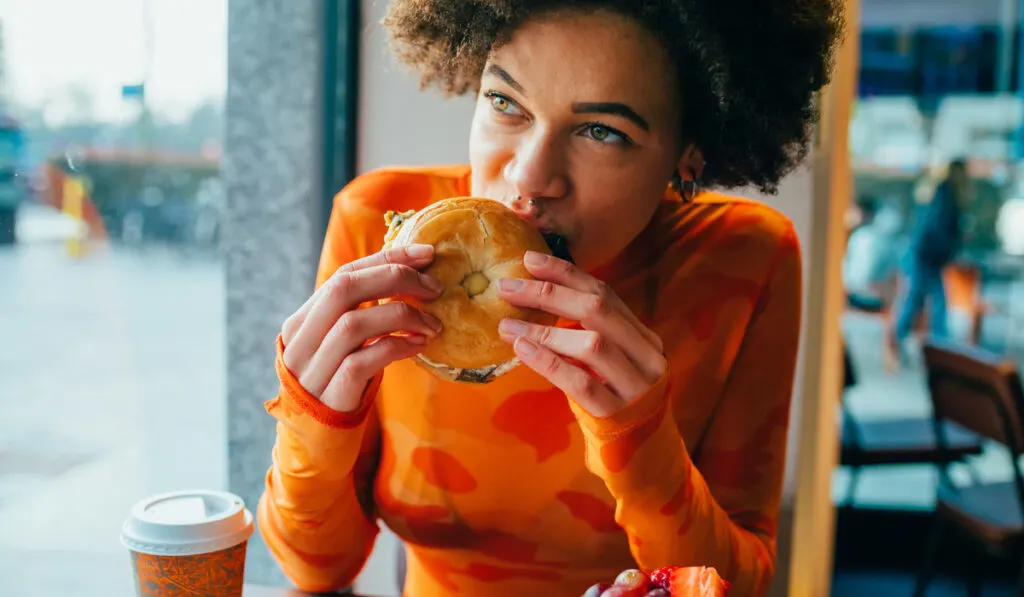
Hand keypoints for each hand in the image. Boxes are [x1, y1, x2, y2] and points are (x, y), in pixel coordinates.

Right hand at [280, 245, 443, 412]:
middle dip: (395, 278)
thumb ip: (359, 314)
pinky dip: (398, 346)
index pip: (344, 274)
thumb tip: (409, 276)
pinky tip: (420, 345)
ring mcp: (313, 368)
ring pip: (355, 323)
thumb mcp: (341, 346)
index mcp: (301, 320)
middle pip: (344, 289)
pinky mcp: (332, 394)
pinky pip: (366, 359)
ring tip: (434, 323)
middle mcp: (300, 340)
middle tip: (435, 287)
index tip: (426, 254)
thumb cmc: (339, 385)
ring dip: (403, 316)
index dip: (387, 258)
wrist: (317, 442)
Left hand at [497, 251, 666, 416]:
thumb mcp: (607, 368)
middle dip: (549, 293)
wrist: (645, 465)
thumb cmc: (615, 409)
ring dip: (544, 329)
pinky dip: (550, 362)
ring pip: (592, 344)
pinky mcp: (619, 416)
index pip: (605, 294)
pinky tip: (523, 349)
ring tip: (506, 323)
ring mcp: (637, 388)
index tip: (529, 260)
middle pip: (598, 310)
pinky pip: (581, 382)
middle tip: (507, 286)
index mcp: (644, 339)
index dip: (566, 274)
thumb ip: (586, 337)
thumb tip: (537, 301)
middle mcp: (647, 358)